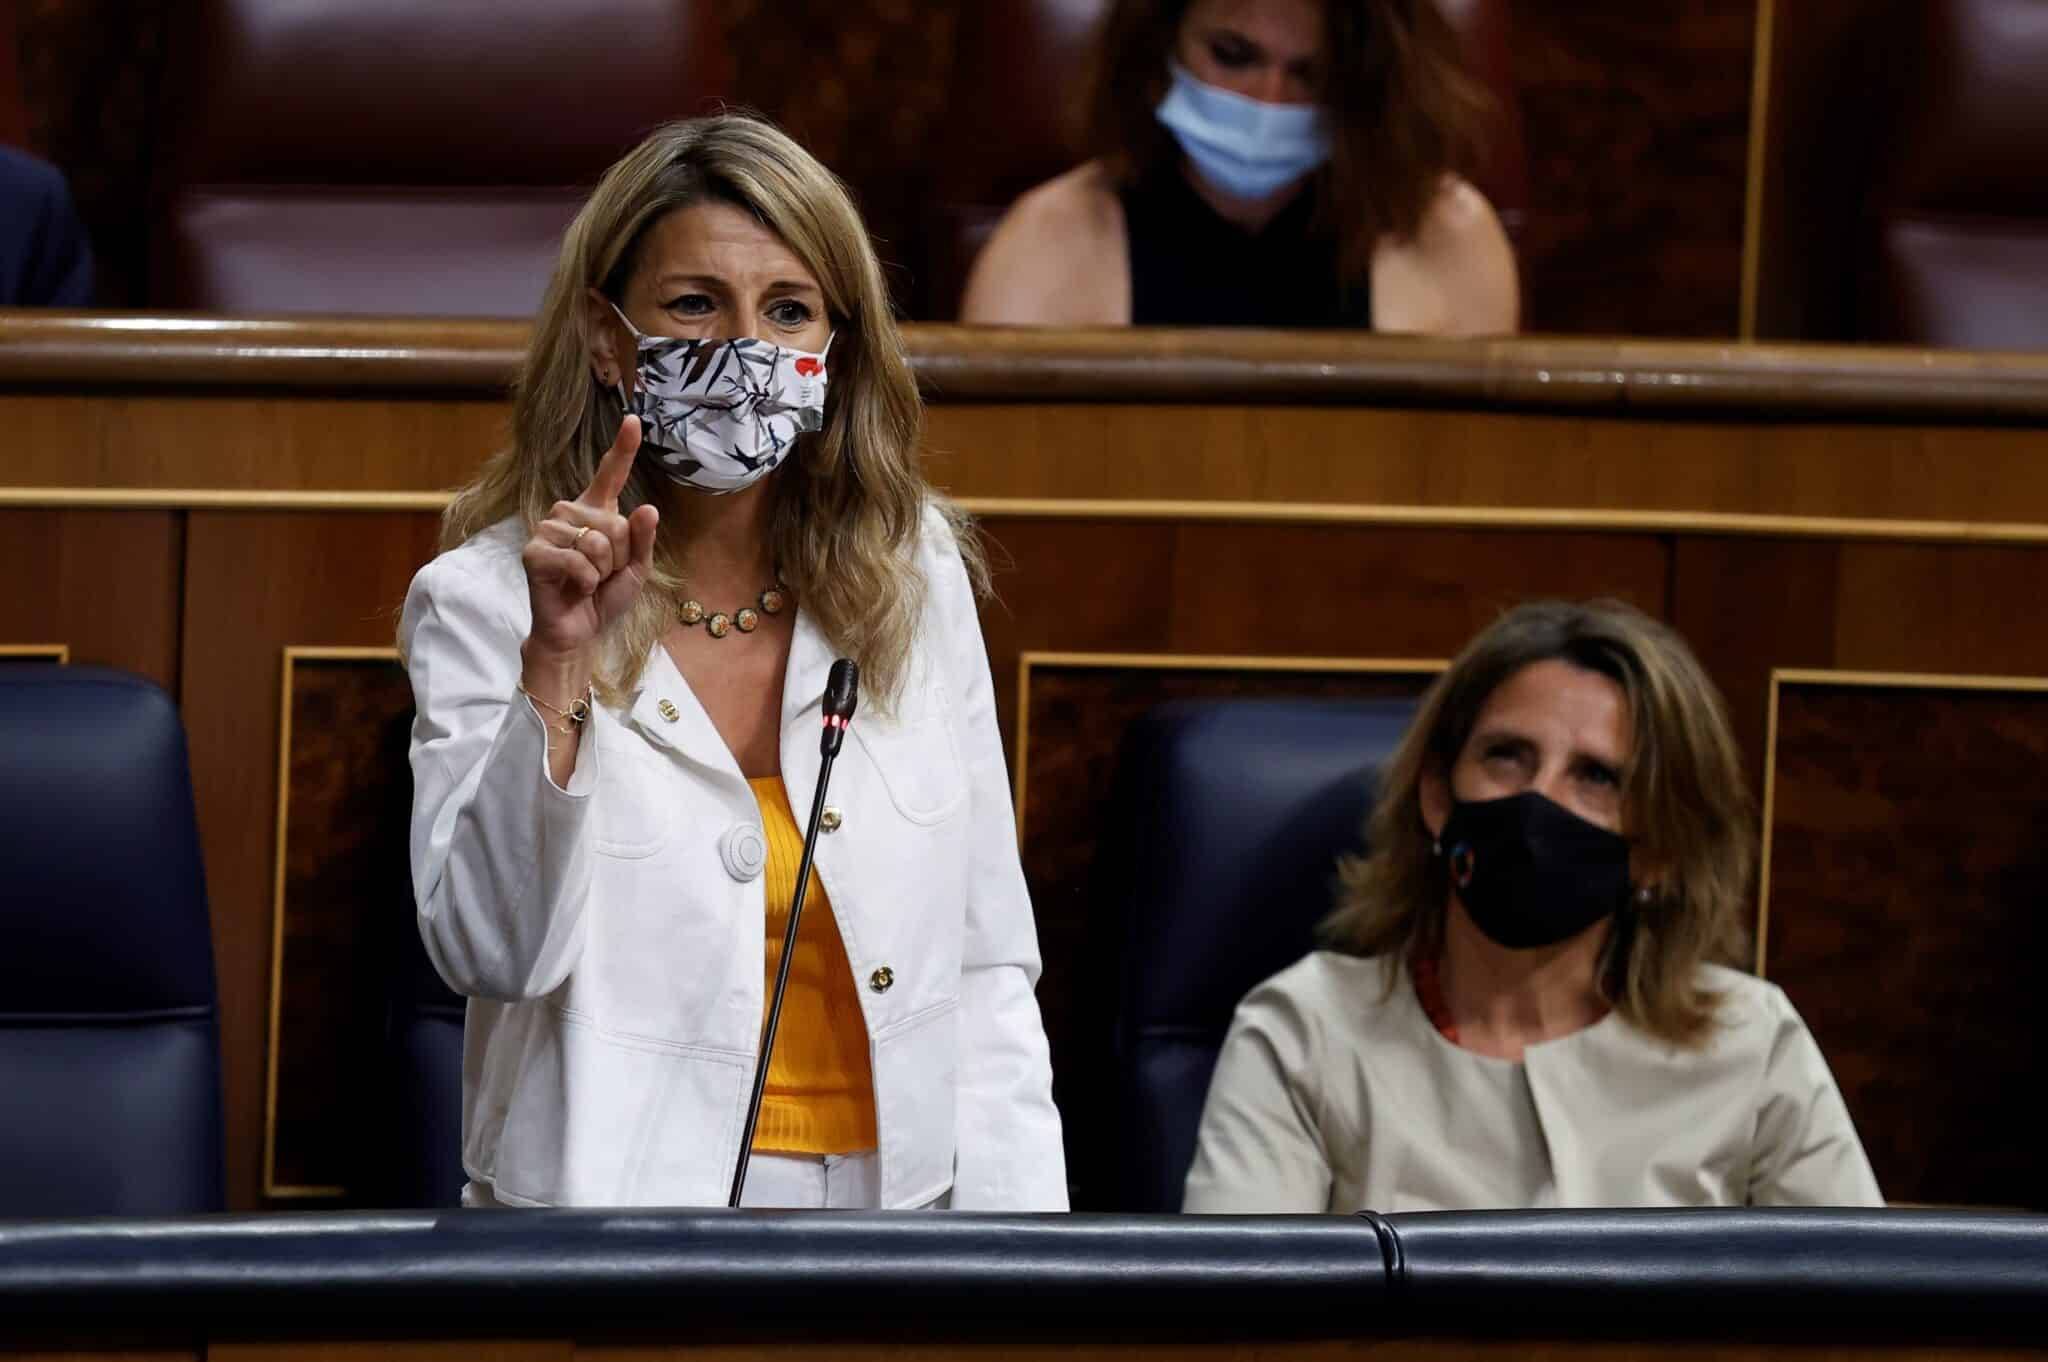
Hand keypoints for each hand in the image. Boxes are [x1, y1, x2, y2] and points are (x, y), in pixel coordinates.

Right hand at [520, 415, 659, 668]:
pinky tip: (574, 588)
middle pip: (615, 522)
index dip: (623, 447)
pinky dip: (585, 582)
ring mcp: (548, 529)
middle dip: (618, 557)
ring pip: (598, 542)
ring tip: (586, 581)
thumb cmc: (604, 597)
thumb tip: (648, 508)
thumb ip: (642, 539)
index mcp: (595, 512)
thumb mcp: (635, 569)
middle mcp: (568, 512)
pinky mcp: (533, 551)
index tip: (632, 419)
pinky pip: (578, 561)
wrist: (578, 632)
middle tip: (601, 574)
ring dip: (601, 571)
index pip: (610, 474)